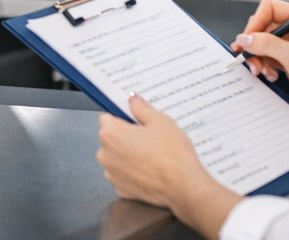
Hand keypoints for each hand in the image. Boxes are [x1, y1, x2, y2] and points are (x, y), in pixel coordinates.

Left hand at [97, 95, 240, 236]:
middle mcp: (105, 154)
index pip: (107, 117)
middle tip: (148, 136)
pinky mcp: (120, 189)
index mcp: (111, 133)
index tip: (134, 118)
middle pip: (111, 137)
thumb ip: (142, 108)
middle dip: (126, 135)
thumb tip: (133, 100)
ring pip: (117, 157)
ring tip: (152, 154)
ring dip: (128, 154)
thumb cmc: (172, 155)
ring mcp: (112, 174)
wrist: (183, 187)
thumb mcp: (160, 121)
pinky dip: (132, 171)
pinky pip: (123, 174)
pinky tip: (150, 169)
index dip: (122, 116)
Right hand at [232, 0, 288, 129]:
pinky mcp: (287, 58)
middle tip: (250, 57)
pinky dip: (264, 65)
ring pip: (262, 42)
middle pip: (263, 26)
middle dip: (255, 43)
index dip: (256, 22)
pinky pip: (267, 55)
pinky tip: (270, 75)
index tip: (248, 39)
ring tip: (261, 70)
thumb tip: (245, 38)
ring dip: (258, 57)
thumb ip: (267, 44)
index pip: (270, 8)